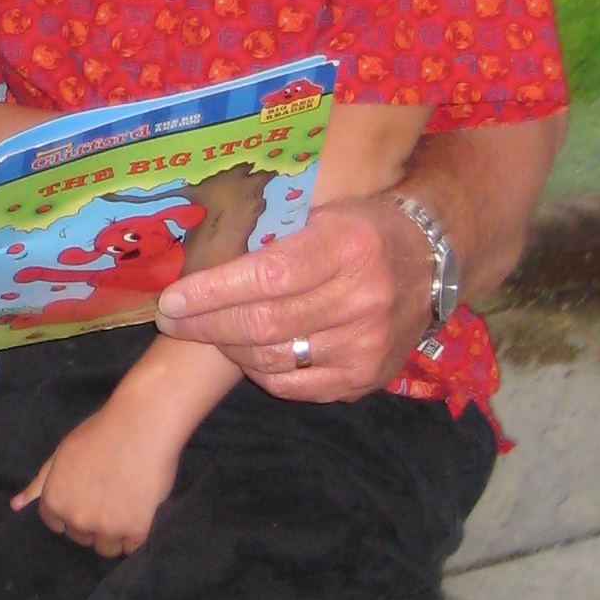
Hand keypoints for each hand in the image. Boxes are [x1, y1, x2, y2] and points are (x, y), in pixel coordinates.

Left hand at [13, 390, 184, 557]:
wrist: (140, 424)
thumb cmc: (99, 433)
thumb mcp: (60, 455)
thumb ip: (40, 484)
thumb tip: (15, 506)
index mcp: (54, 501)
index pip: (57, 525)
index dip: (73, 510)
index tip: (87, 496)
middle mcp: (76, 519)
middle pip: (81, 537)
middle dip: (91, 522)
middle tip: (108, 496)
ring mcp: (106, 527)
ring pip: (106, 547)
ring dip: (113, 533)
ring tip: (124, 506)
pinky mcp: (135, 529)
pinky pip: (131, 547)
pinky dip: (135, 535)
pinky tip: (140, 512)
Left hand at [154, 194, 431, 400]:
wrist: (428, 264)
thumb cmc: (361, 231)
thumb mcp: (324, 214)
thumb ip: (271, 238)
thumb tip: (199, 260)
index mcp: (348, 248)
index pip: (267, 276)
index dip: (212, 292)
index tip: (171, 299)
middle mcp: (362, 300)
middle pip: (264, 324)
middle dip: (206, 325)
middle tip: (172, 322)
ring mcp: (366, 346)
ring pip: (273, 359)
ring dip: (229, 347)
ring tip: (210, 332)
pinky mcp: (364, 378)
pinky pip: (293, 385)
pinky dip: (260, 371)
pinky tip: (248, 352)